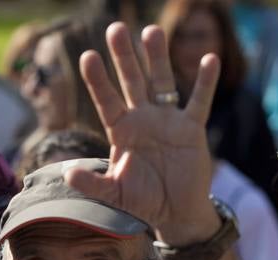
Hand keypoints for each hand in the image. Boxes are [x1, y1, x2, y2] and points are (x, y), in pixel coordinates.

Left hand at [67, 22, 221, 246]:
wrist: (175, 212)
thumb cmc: (143, 202)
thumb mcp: (115, 194)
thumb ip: (93, 184)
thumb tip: (68, 175)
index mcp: (121, 132)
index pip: (106, 101)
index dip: (98, 80)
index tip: (87, 56)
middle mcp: (143, 119)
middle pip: (132, 82)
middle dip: (124, 57)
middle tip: (115, 29)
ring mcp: (168, 121)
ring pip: (162, 82)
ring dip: (158, 58)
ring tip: (151, 31)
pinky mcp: (191, 129)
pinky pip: (199, 101)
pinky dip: (206, 81)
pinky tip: (210, 58)